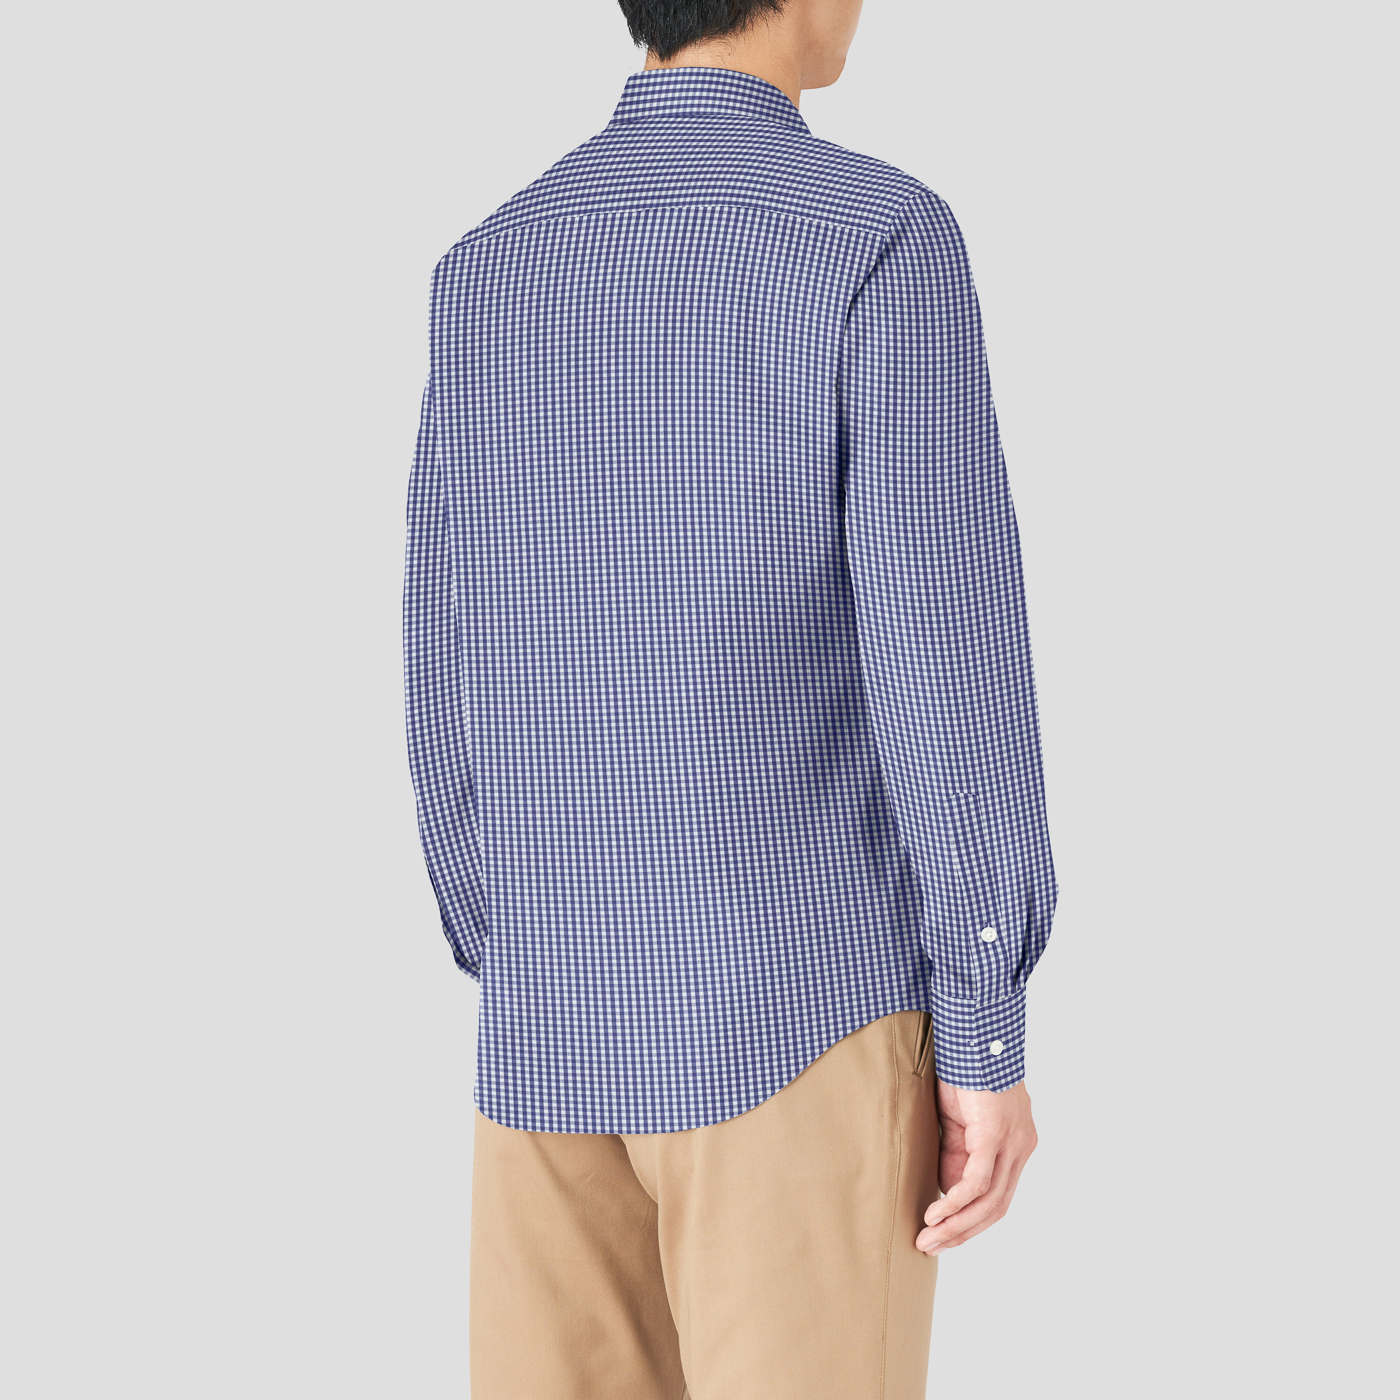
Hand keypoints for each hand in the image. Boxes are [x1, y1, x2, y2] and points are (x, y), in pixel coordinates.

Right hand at [916, 1078, 1036, 1254]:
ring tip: (928, 1238)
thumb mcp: (959, 1121)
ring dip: (956, 1225)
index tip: (942, 1235)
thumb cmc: (965, 1072)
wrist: (973, 1037)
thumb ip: (958, 1154)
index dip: (971, 1221)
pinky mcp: (994, 1135)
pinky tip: (935, 1214)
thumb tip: (949, 1190)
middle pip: (996, 1208)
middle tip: (931, 1247)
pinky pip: (977, 1181)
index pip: (998, 1197)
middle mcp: (1021, 1148)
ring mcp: (1011, 1143)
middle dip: (962, 1233)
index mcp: (1016, 1146)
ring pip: (988, 1201)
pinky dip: (956, 1203)